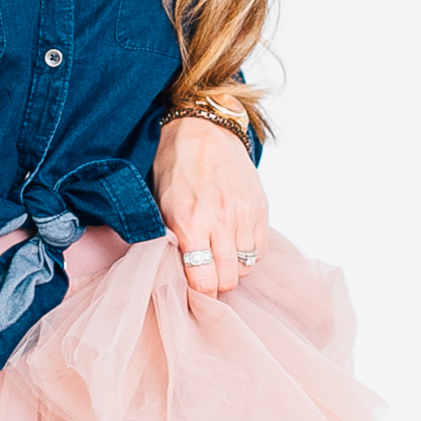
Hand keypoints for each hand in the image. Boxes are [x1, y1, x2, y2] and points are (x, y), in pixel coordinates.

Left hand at [149, 113, 267, 296]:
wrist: (202, 129)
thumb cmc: (173, 167)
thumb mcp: (159, 204)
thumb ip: (171, 240)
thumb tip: (178, 274)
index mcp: (190, 222)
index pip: (203, 281)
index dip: (198, 291)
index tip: (192, 288)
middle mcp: (221, 220)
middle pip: (227, 279)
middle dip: (215, 283)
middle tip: (205, 276)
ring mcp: (244, 214)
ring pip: (246, 267)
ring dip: (232, 268)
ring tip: (218, 257)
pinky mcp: (260, 207)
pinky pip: (259, 250)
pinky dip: (247, 253)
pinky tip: (232, 242)